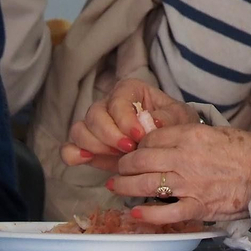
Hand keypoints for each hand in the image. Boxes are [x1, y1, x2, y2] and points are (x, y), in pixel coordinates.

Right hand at [63, 79, 199, 171]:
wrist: (170, 146)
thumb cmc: (175, 125)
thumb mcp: (180, 118)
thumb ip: (168, 118)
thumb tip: (152, 121)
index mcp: (129, 91)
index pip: (117, 101)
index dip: (125, 119)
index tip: (139, 136)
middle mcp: (108, 104)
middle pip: (94, 115)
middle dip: (110, 135)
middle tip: (129, 149)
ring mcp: (96, 126)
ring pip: (80, 130)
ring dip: (95, 145)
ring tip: (117, 157)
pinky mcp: (89, 146)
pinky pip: (69, 148)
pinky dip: (73, 154)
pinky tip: (87, 159)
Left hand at [109, 123, 250, 224]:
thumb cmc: (243, 150)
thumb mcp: (213, 132)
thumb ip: (186, 136)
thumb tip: (159, 140)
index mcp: (191, 136)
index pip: (151, 138)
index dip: (137, 145)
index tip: (132, 150)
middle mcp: (186, 158)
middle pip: (142, 160)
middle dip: (125, 165)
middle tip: (118, 168)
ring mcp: (190, 184)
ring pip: (146, 185)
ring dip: (126, 186)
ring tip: (117, 187)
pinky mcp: (198, 206)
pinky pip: (166, 212)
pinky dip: (147, 215)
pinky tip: (135, 213)